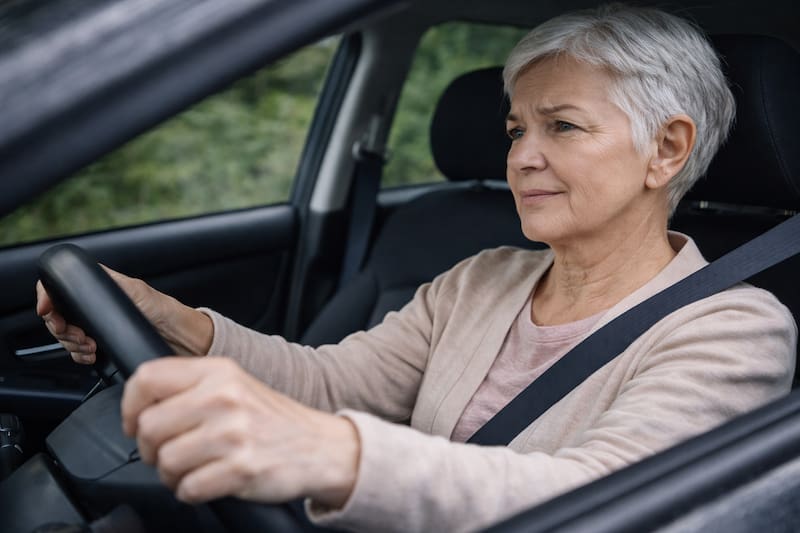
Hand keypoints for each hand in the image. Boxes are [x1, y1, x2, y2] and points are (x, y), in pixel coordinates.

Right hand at [36, 266, 212, 361]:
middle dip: (62, 328)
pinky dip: (80, 356)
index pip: (60, 289)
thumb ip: (108, 282)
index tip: (49, 311)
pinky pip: (78, 353)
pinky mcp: (101, 346)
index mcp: (100, 288)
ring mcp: (96, 327)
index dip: (48, 299)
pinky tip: (93, 354)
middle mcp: (94, 306)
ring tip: (90, 346)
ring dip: (72, 344)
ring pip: (65, 335)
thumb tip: (82, 276)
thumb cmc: (164, 311)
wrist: (181, 339)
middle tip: (78, 335)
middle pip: (58, 315)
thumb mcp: (135, 291)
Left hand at [121, 357, 359, 507]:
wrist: (318, 446)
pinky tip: (208, 481)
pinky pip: (188, 489)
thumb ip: (190, 386)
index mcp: (218, 372)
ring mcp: (232, 434)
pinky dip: (191, 492)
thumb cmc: (270, 419)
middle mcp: (223, 398)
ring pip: (165, 461)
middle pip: (148, 426)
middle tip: (168, 452)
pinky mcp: (240, 469)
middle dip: (150, 448)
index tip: (134, 422)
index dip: (130, 406)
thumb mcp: (234, 385)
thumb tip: (139, 404)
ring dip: (171, 475)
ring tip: (192, 469)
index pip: (147, 378)